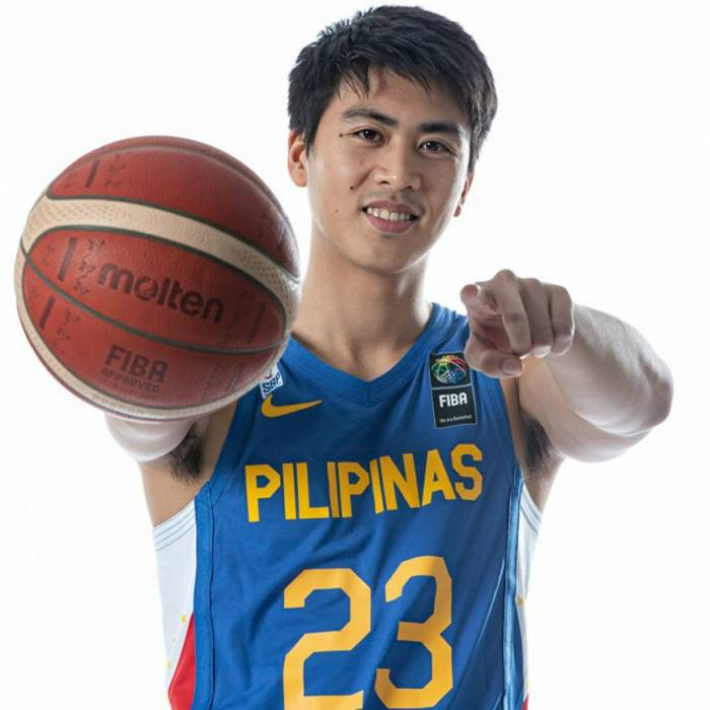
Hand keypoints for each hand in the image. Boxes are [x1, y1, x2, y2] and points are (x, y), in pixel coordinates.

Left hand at [459, 269, 575, 377]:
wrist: (526, 326)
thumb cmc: (494, 338)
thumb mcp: (483, 355)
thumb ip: (489, 363)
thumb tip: (515, 366)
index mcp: (476, 296)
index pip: (471, 292)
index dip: (471, 293)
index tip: (470, 293)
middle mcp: (503, 282)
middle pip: (515, 319)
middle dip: (521, 347)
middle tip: (520, 352)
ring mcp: (532, 283)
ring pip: (542, 331)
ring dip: (540, 349)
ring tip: (533, 344)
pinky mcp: (558, 291)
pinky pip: (563, 329)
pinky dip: (559, 346)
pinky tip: (551, 339)